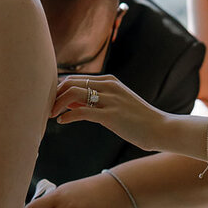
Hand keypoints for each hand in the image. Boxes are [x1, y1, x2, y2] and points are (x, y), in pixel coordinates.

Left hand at [52, 74, 167, 150]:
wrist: (160, 128)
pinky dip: (68, 116)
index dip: (59, 89)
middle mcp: (108, 86)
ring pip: (74, 94)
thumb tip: (70, 103)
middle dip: (54, 95)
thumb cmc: (137, 120)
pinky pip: (82, 111)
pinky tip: (61, 122)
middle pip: (71, 82)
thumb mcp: (116, 105)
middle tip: (46, 109)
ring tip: (51, 116)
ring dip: (58, 104)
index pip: (76, 79)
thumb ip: (94, 101)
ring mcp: (110, 99)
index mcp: (109, 81)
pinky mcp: (111, 115)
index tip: (51, 102)